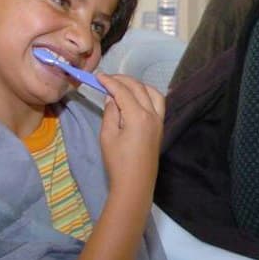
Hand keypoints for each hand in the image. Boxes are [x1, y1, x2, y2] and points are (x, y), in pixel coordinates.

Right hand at [96, 74, 164, 197]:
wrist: (135, 183)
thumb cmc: (118, 162)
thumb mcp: (108, 136)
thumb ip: (111, 113)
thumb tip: (112, 98)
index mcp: (139, 116)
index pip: (123, 91)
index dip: (110, 82)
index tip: (98, 76)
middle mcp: (153, 115)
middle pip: (139, 88)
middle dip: (123, 80)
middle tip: (107, 79)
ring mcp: (160, 121)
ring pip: (153, 93)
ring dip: (138, 85)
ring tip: (122, 85)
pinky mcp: (160, 127)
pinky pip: (158, 103)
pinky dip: (147, 94)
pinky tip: (136, 96)